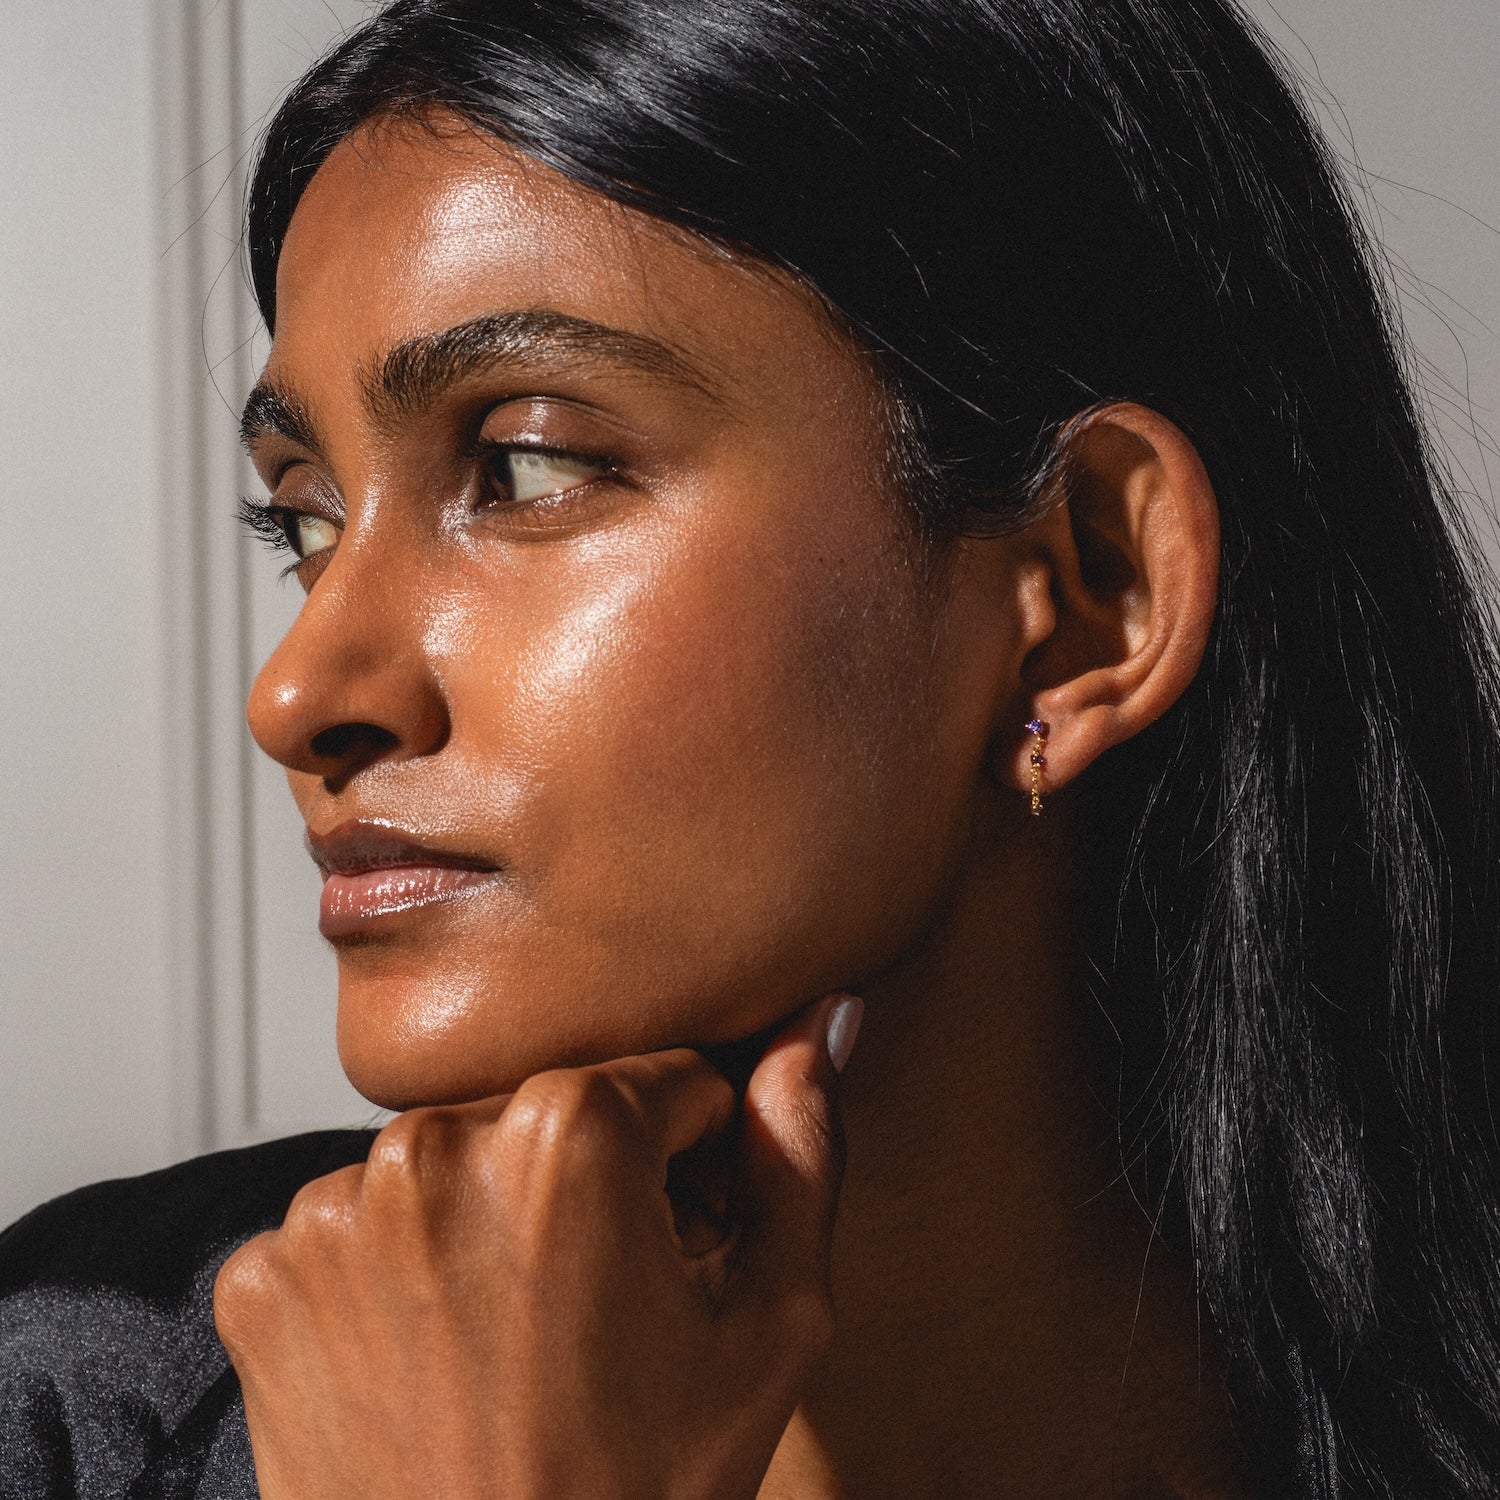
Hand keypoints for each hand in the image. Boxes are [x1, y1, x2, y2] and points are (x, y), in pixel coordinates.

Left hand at [212, 992, 863, 1499]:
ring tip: (519, 1341)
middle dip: (592, 1185)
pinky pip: (357, 1229)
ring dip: (492, 1220)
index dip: (696, 1164)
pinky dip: (398, 1276)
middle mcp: (434, 1142)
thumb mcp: (773, 1328)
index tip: (681, 1245)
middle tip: (603, 1309)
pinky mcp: (263, 1275)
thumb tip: (821, 1026)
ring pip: (455, 1164)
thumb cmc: (636, 1496)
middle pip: (554, 1115)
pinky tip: (437, 1358)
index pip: (670, 1081)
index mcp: (569, 1134)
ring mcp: (331, 1211)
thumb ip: (801, 1154)